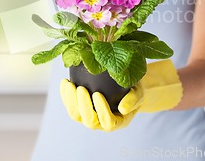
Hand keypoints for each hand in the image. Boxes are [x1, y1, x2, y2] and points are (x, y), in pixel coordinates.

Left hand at [60, 60, 182, 130]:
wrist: (124, 86)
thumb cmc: (133, 89)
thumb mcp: (139, 92)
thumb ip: (133, 99)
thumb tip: (123, 108)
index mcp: (117, 122)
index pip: (108, 122)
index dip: (101, 110)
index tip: (97, 94)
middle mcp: (101, 122)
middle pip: (88, 121)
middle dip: (83, 105)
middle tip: (81, 88)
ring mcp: (89, 116)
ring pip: (76, 115)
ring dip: (70, 100)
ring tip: (69, 84)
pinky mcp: (79, 108)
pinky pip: (69, 105)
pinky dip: (65, 94)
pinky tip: (65, 81)